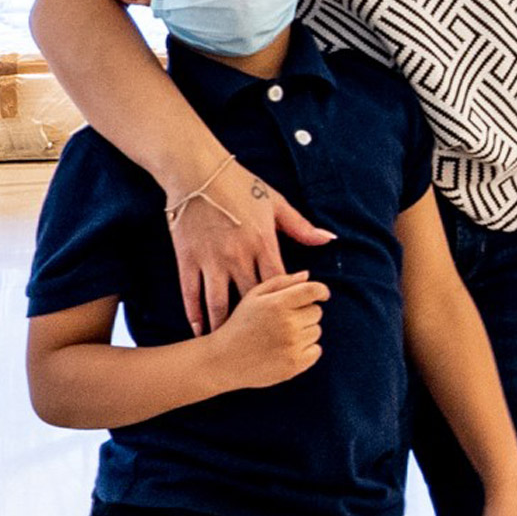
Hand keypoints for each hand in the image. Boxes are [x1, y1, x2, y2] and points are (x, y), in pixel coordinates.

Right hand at [166, 158, 340, 332]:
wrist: (196, 170)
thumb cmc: (240, 184)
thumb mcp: (275, 202)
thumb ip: (301, 226)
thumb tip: (328, 239)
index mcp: (263, 242)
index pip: (280, 282)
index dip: (288, 303)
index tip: (293, 320)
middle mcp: (238, 255)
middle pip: (252, 298)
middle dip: (259, 322)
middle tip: (265, 342)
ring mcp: (211, 259)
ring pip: (218, 302)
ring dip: (223, 326)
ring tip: (228, 345)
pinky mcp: (188, 258)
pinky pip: (191, 292)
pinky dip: (194, 314)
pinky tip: (200, 330)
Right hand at [209, 271, 330, 389]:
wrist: (223, 360)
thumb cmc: (239, 324)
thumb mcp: (253, 297)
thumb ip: (281, 282)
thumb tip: (308, 275)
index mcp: (277, 303)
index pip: (314, 291)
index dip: (321, 291)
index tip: (320, 295)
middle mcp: (287, 323)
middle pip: (317, 312)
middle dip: (304, 313)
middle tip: (284, 320)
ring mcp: (292, 345)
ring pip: (316, 331)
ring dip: (304, 332)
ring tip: (281, 336)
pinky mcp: (295, 364)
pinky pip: (316, 350)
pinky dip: (307, 350)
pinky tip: (287, 349)